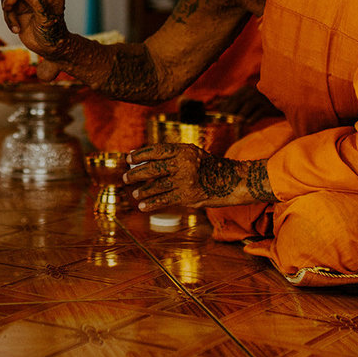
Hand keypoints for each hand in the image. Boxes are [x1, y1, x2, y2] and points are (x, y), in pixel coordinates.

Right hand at [1, 0, 70, 61]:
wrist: (47, 48)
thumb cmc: (53, 34)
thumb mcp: (47, 20)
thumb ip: (38, 3)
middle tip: (10, 4)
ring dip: (8, 7)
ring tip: (14, 23)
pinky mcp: (16, 8)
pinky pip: (6, 7)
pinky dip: (8, 18)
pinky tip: (16, 29)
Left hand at [123, 144, 275, 208]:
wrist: (231, 181)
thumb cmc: (208, 166)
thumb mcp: (192, 154)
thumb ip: (171, 156)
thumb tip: (142, 160)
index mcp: (183, 150)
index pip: (156, 150)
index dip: (140, 155)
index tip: (129, 159)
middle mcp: (184, 163)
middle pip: (153, 169)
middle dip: (136, 174)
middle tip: (126, 178)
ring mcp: (186, 181)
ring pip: (156, 186)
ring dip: (142, 191)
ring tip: (134, 194)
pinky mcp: (188, 196)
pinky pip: (165, 200)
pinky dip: (151, 204)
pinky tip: (142, 207)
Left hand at [215, 85, 279, 126]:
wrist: (285, 102)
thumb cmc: (263, 103)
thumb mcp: (248, 101)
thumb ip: (233, 102)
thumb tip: (215, 104)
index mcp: (245, 90)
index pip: (230, 100)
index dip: (223, 110)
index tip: (218, 120)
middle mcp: (251, 92)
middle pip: (236, 103)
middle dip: (228, 114)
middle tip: (223, 124)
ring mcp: (260, 98)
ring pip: (246, 108)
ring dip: (239, 119)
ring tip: (234, 128)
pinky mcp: (269, 106)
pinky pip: (258, 113)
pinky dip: (252, 119)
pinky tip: (248, 124)